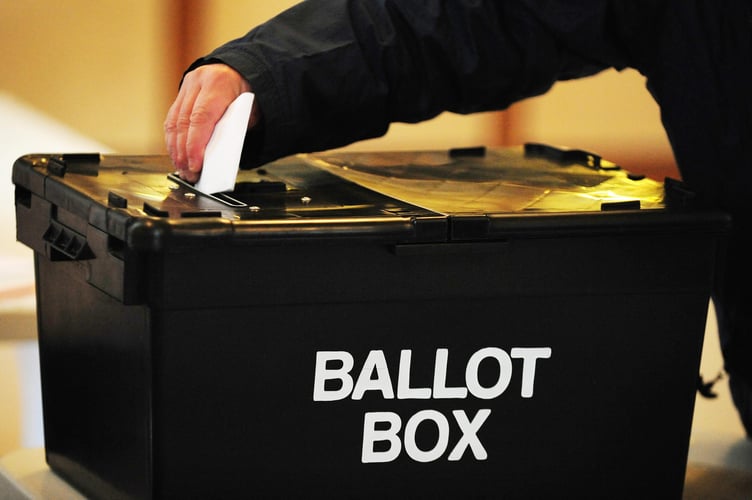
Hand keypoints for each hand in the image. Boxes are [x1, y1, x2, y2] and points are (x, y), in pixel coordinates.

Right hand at [164, 63, 258, 181]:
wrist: (241, 70)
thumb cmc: (247, 93)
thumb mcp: (249, 111)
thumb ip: (234, 130)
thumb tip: (218, 157)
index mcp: (219, 84)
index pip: (201, 118)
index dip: (195, 145)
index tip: (195, 165)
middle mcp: (199, 82)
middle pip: (184, 122)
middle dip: (184, 152)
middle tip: (189, 173)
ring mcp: (187, 86)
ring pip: (173, 122)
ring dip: (176, 149)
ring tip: (182, 168)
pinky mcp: (181, 93)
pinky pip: (172, 119)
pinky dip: (173, 140)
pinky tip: (177, 154)